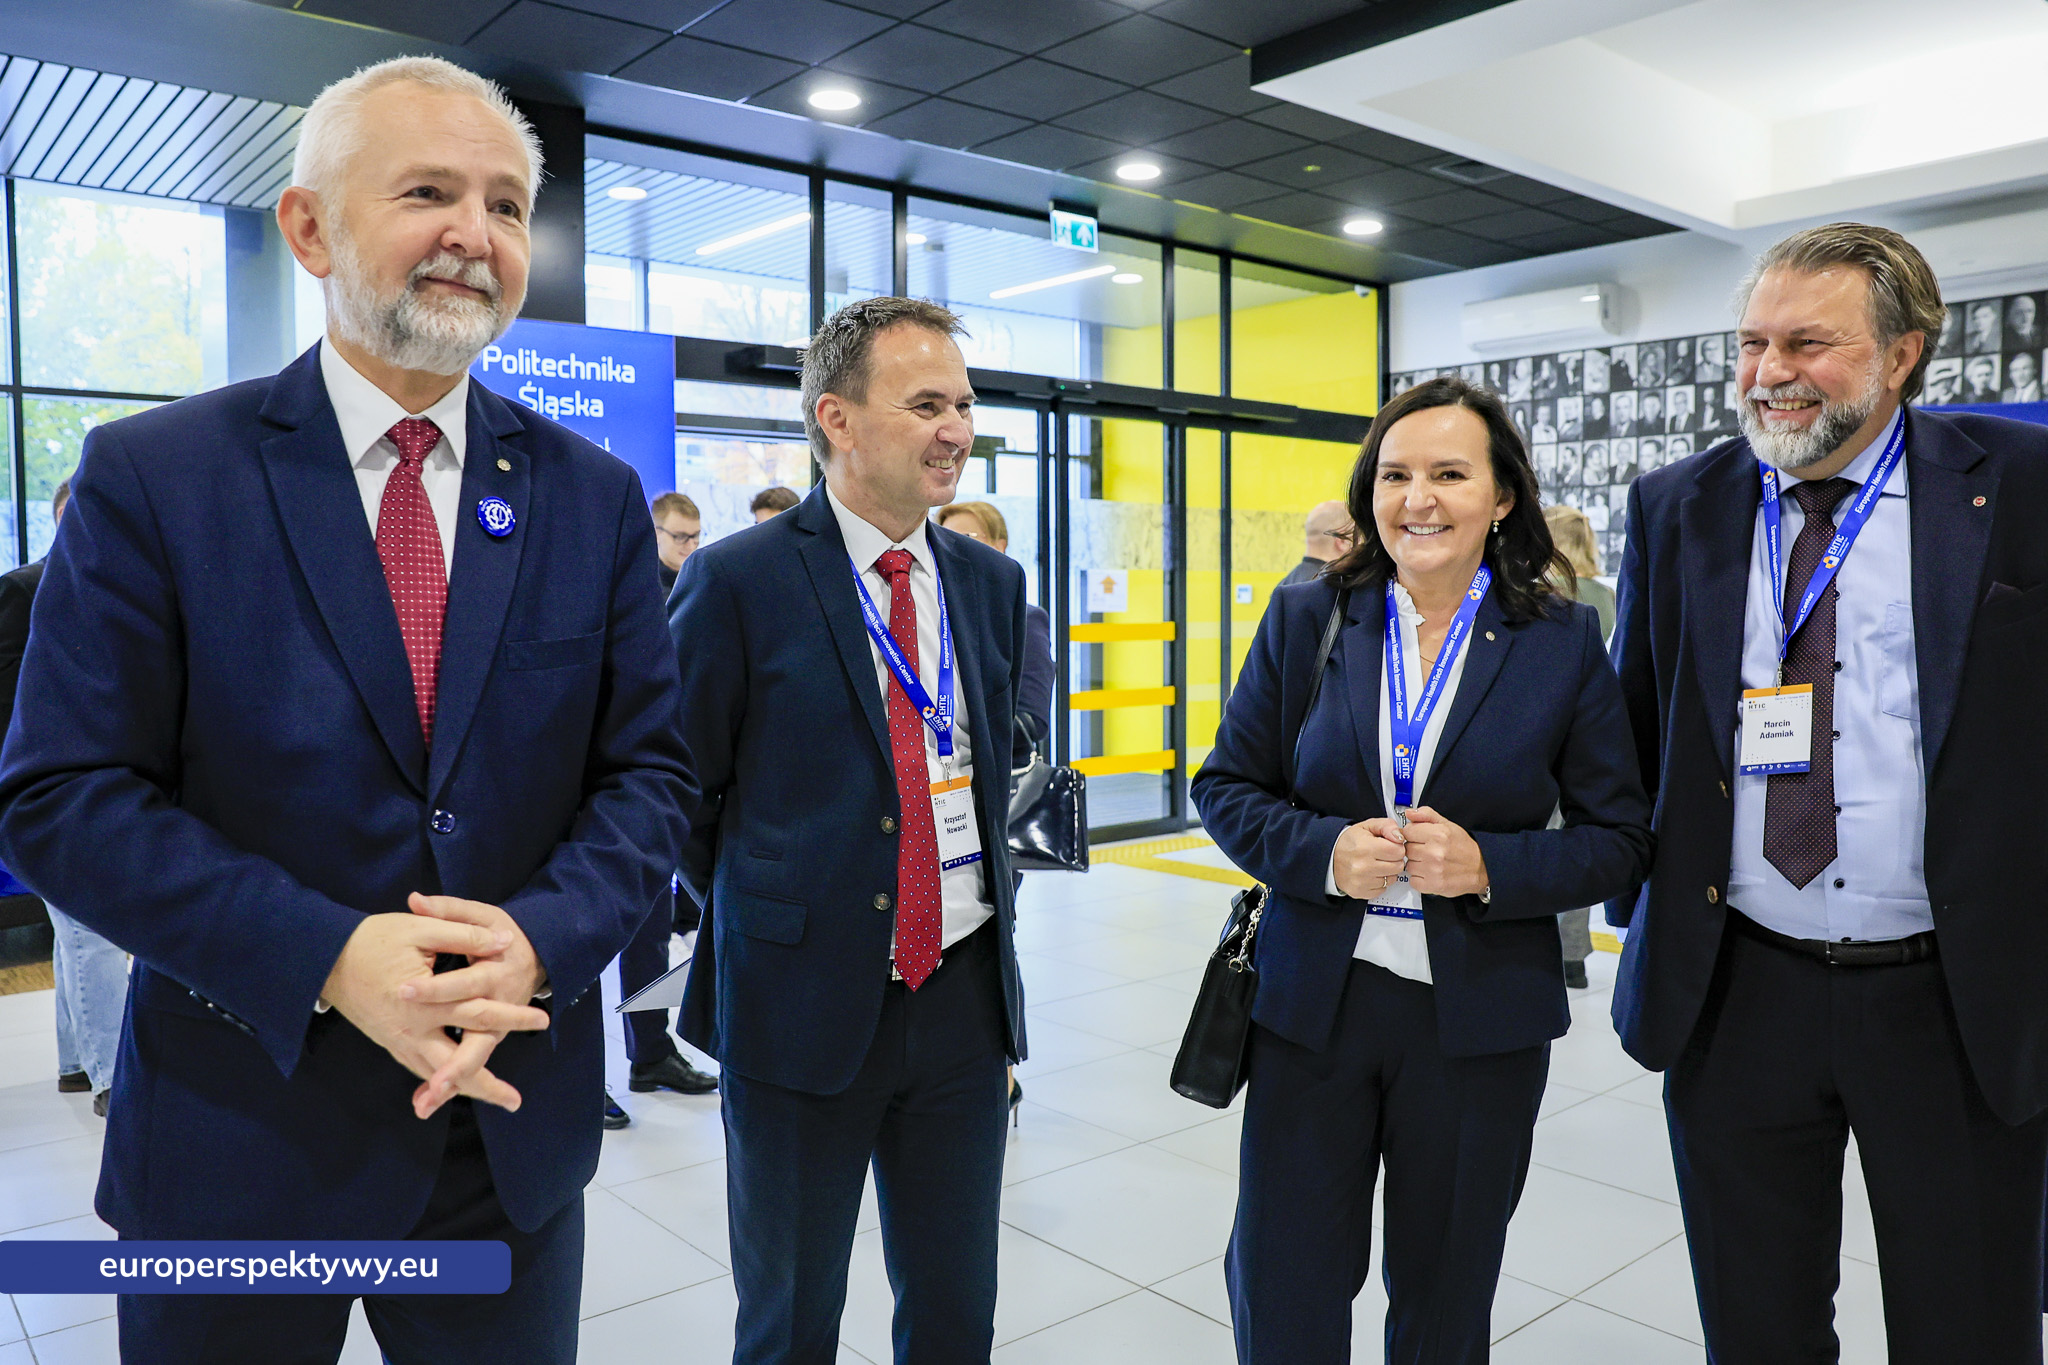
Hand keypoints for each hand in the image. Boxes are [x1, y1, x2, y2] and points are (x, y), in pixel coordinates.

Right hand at [319, 912, 549, 1118]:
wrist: (324, 958)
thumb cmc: (374, 939)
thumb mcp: (421, 928)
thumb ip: (464, 934)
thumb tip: (505, 941)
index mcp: (426, 1000)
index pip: (479, 1011)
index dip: (512, 1015)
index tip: (542, 1019)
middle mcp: (413, 1029)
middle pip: (458, 1063)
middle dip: (489, 1082)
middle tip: (516, 1100)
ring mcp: (400, 1040)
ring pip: (438, 1074)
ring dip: (466, 1089)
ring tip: (498, 1101)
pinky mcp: (391, 1042)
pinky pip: (418, 1069)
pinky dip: (437, 1082)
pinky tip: (450, 1090)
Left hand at [402, 895, 551, 1114]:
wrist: (538, 951)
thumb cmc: (506, 932)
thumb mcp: (483, 913)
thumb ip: (450, 910)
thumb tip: (415, 901)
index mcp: (496, 971)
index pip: (463, 983)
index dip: (434, 988)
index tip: (403, 991)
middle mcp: (499, 1004)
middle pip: (480, 1040)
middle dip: (457, 1065)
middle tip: (436, 1083)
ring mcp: (494, 1025)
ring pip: (476, 1058)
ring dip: (454, 1083)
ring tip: (426, 1104)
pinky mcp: (486, 1036)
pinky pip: (469, 1061)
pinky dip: (452, 1082)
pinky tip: (427, 1099)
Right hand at [1333, 818, 1407, 899]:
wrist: (1329, 857)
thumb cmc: (1350, 842)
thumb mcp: (1368, 826)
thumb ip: (1387, 825)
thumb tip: (1400, 836)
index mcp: (1366, 847)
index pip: (1398, 851)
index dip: (1397, 847)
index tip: (1389, 846)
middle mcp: (1363, 866)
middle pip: (1398, 866)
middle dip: (1394, 859)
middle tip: (1383, 855)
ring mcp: (1361, 881)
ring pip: (1392, 879)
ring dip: (1388, 872)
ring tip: (1376, 864)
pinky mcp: (1360, 892)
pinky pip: (1383, 889)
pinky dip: (1380, 882)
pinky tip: (1371, 874)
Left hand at [1400, 807, 1488, 897]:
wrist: (1481, 868)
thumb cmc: (1464, 847)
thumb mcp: (1448, 825)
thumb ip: (1427, 815)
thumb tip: (1410, 813)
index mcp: (1438, 834)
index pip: (1407, 831)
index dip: (1413, 834)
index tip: (1419, 837)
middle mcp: (1435, 852)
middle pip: (1407, 849)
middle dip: (1415, 849)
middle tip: (1428, 851)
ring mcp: (1433, 870)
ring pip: (1409, 865)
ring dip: (1417, 864)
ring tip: (1430, 862)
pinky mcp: (1433, 885)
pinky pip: (1413, 881)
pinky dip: (1419, 879)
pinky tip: (1430, 873)